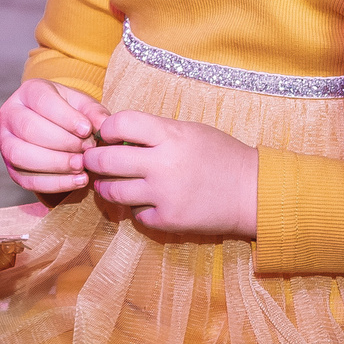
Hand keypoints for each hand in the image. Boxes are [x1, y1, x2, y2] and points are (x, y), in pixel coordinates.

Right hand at [0, 78, 107, 193]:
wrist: (54, 128)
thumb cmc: (69, 113)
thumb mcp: (83, 105)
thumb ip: (94, 112)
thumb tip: (104, 126)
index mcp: (28, 92)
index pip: (41, 101)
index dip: (65, 117)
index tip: (86, 130)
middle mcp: (10, 115)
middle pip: (28, 128)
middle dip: (61, 142)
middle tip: (86, 150)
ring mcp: (6, 142)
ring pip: (21, 155)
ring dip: (55, 164)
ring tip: (81, 166)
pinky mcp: (12, 169)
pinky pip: (27, 180)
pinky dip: (54, 183)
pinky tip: (77, 180)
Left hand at [84, 109, 260, 237]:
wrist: (253, 192)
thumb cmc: (222, 155)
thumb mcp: (190, 131)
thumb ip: (155, 132)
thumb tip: (118, 134)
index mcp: (169, 136)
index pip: (120, 123)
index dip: (107, 128)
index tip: (106, 134)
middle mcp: (162, 165)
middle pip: (106, 160)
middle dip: (93, 159)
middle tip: (90, 160)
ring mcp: (163, 195)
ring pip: (113, 191)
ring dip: (105, 187)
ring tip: (105, 184)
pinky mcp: (168, 220)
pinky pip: (135, 215)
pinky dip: (135, 209)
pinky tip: (141, 202)